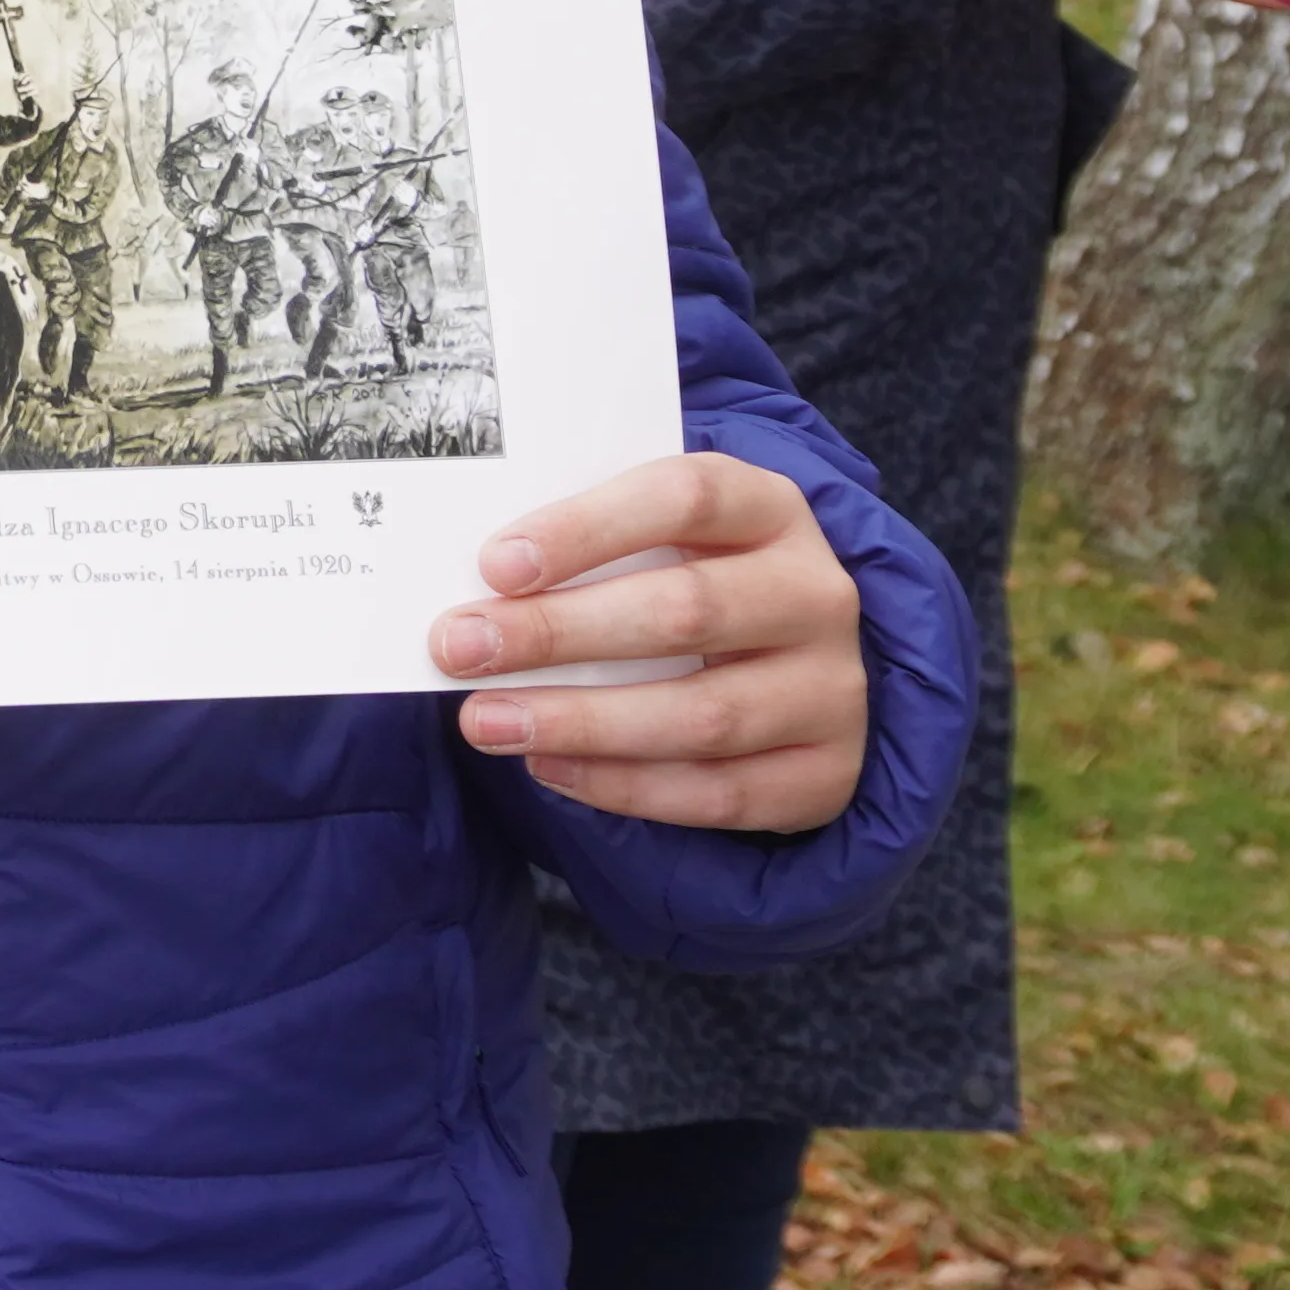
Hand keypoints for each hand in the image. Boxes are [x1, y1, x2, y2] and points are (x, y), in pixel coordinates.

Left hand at [433, 453, 866, 830]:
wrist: (797, 667)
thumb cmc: (692, 584)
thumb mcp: (660, 543)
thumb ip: (589, 552)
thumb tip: (473, 592)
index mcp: (771, 509)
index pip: (686, 497)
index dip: (587, 529)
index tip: (496, 564)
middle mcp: (816, 594)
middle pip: (686, 610)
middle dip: (558, 633)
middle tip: (458, 648)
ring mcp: (831, 688)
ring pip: (702, 714)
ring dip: (580, 722)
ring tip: (485, 721)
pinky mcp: (825, 772)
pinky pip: (719, 792)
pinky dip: (625, 785)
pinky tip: (548, 766)